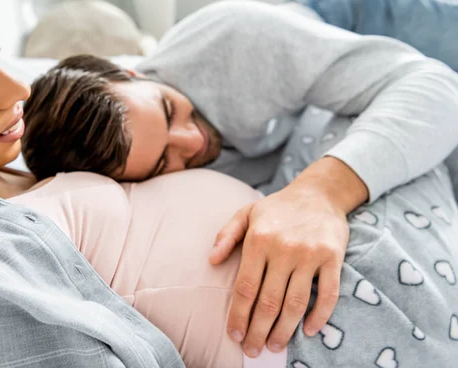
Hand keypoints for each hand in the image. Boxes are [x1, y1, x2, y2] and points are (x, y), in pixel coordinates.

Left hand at [209, 157, 366, 357]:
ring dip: (285, 330)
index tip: (234, 335)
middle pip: (269, 301)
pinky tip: (309, 331)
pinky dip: (320, 316)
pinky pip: (329, 294)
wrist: (319, 193)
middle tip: (253, 350)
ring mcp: (311, 255)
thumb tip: (211, 260)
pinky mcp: (333, 258)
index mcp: (259, 240)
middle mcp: (284, 249)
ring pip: (296, 303)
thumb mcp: (246, 213)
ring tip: (275, 346)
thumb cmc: (277, 207)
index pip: (246, 287)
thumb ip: (226, 236)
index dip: (238, 315)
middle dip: (258, 331)